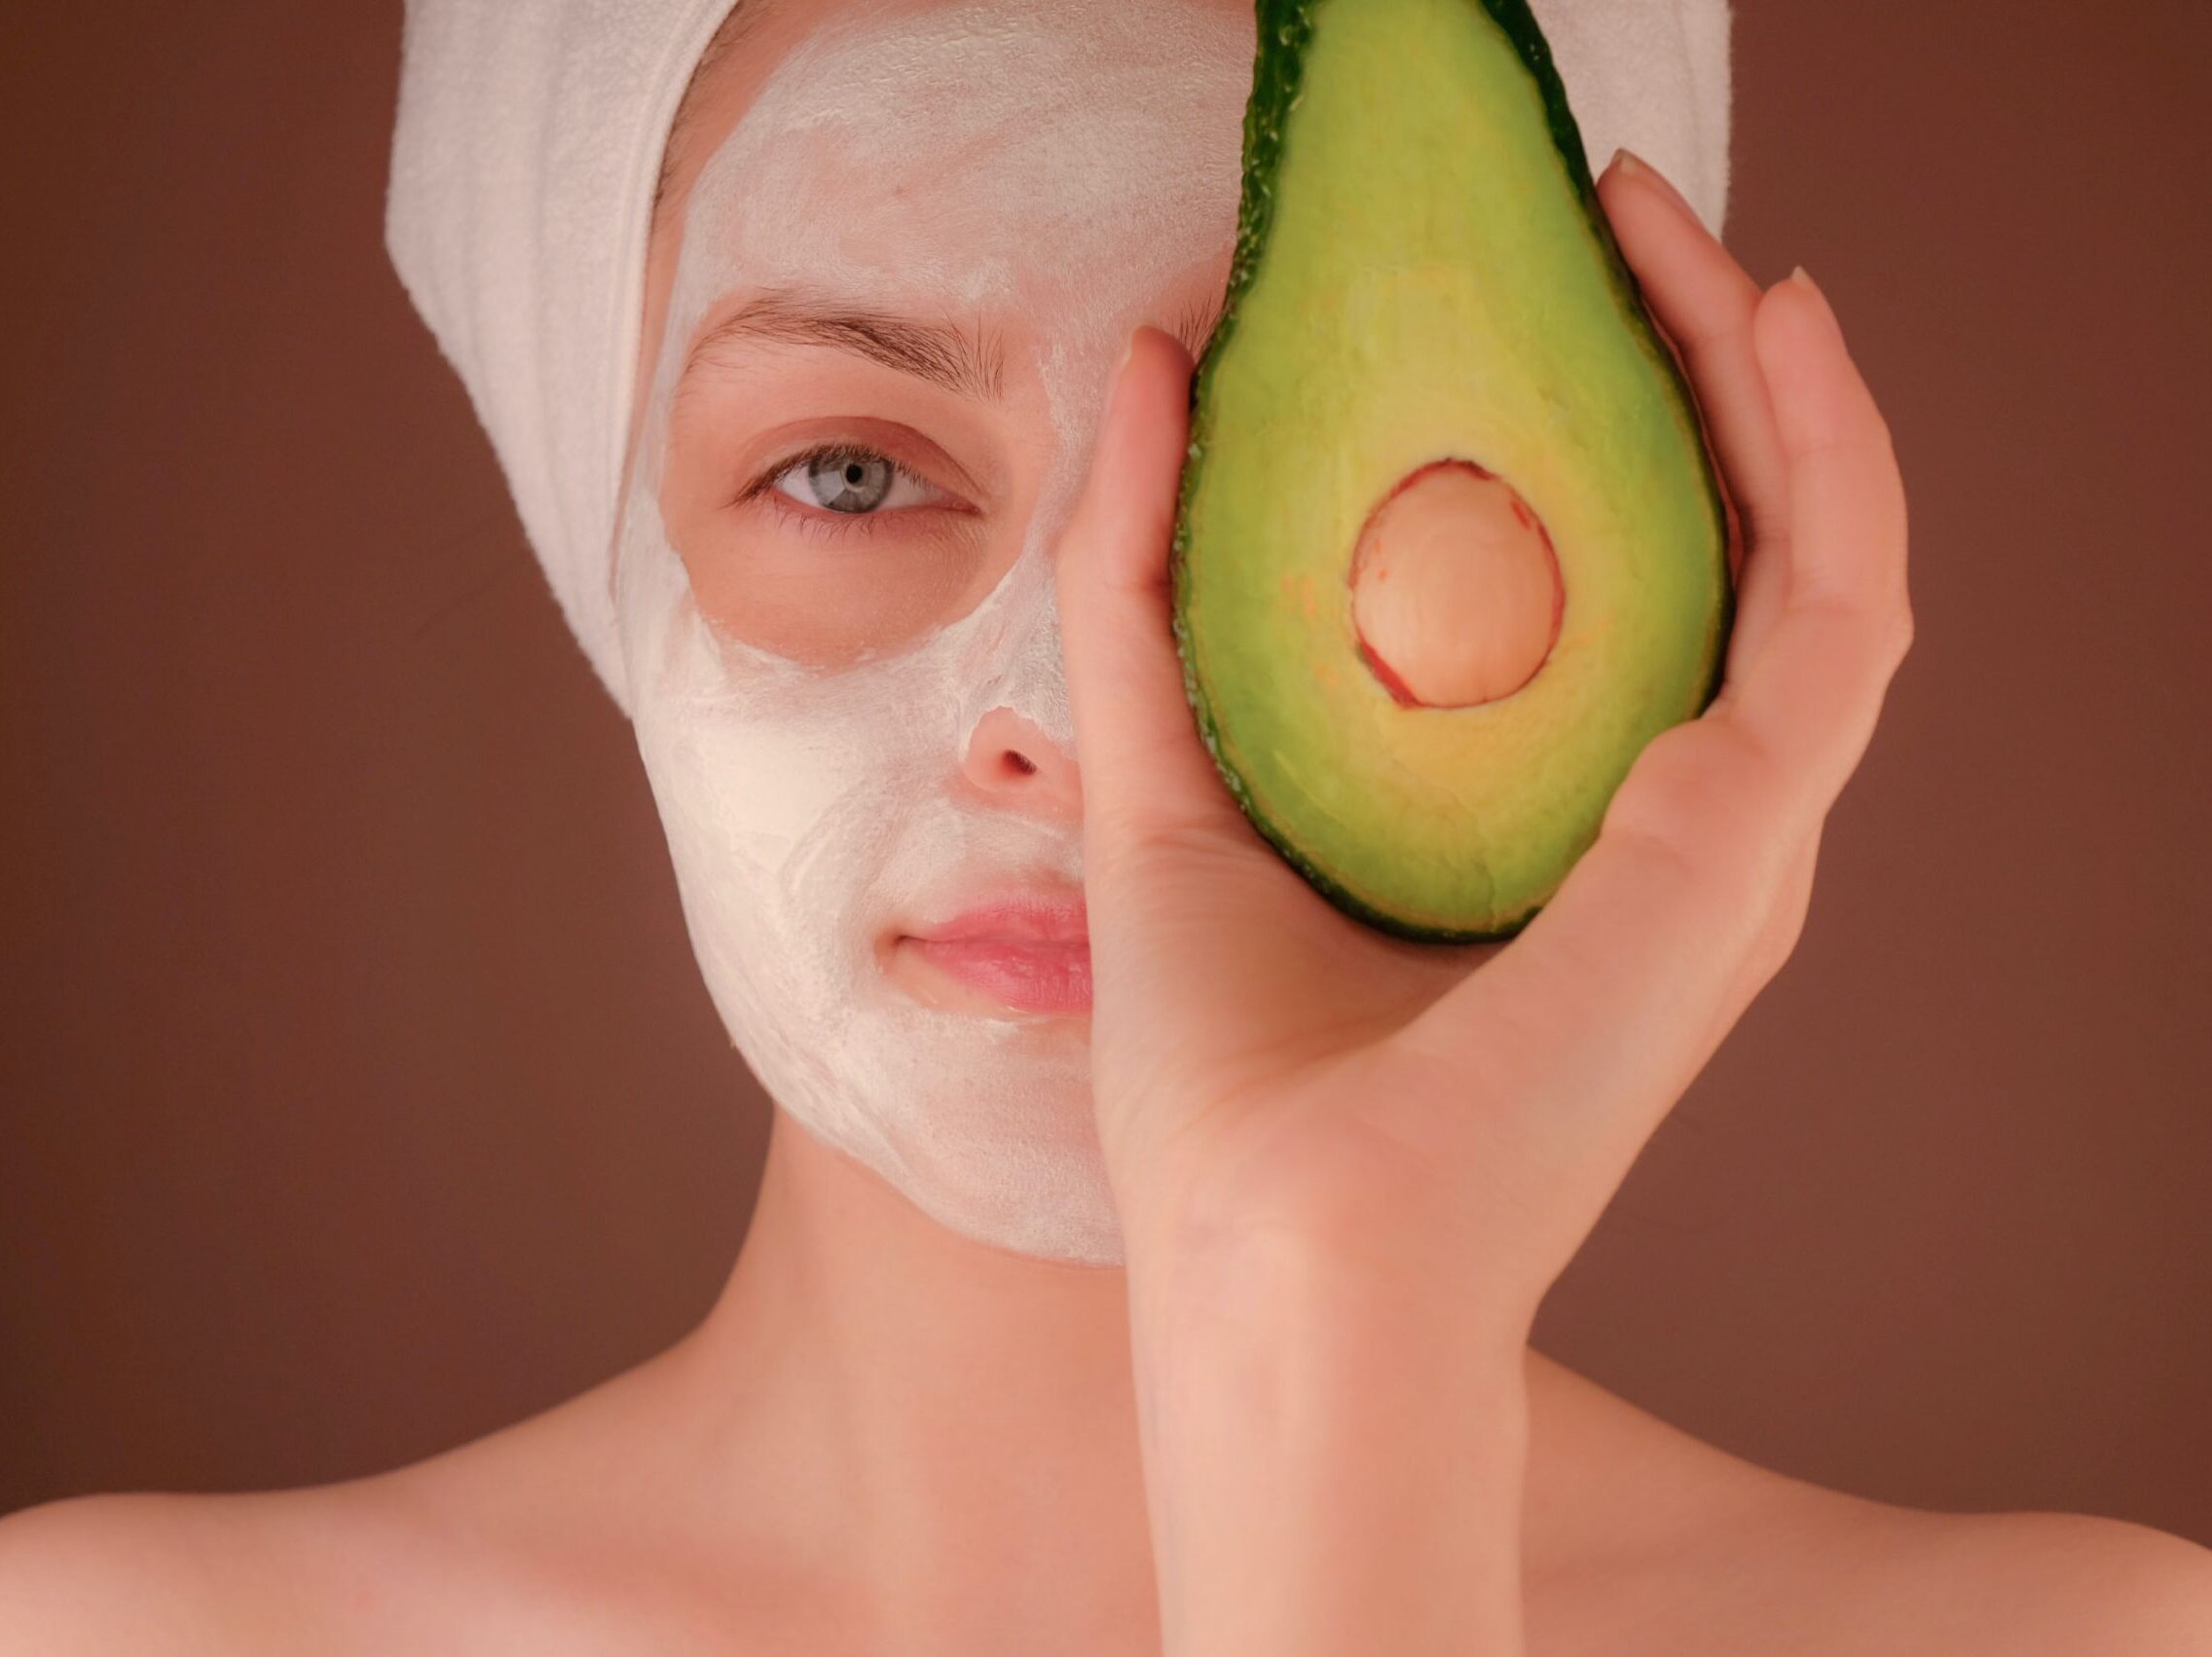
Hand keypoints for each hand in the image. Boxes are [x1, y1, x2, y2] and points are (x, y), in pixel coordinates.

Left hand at [1057, 149, 1912, 1332]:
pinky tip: (1768, 327)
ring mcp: (1730, 844)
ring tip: (1675, 234)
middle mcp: (1672, 836)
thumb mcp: (1162, 787)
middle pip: (1724, 550)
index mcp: (1559, 838)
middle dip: (1685, 365)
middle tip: (1611, 220)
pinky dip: (1826, 455)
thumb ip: (1144, 586)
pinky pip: (1837, 608)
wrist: (1280, 1274)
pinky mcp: (1744, 848)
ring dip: (1766, 375)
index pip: (1621, 588)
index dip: (1595, 421)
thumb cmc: (1230, 1092)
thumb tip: (1144, 362)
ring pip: (1813, 552)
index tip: (1518, 284)